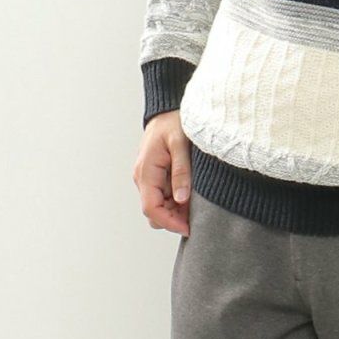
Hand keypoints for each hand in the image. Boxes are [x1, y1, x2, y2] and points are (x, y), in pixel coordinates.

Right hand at [134, 112, 191, 234]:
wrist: (166, 110)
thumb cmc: (173, 122)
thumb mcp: (180, 144)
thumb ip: (181, 172)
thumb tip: (181, 199)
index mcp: (145, 171)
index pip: (151, 208)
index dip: (169, 222)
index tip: (188, 228)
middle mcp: (142, 177)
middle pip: (153, 212)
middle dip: (174, 218)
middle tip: (197, 214)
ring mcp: (147, 178)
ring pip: (158, 206)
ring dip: (176, 211)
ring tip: (196, 202)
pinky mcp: (154, 177)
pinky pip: (162, 197)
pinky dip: (176, 201)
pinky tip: (191, 194)